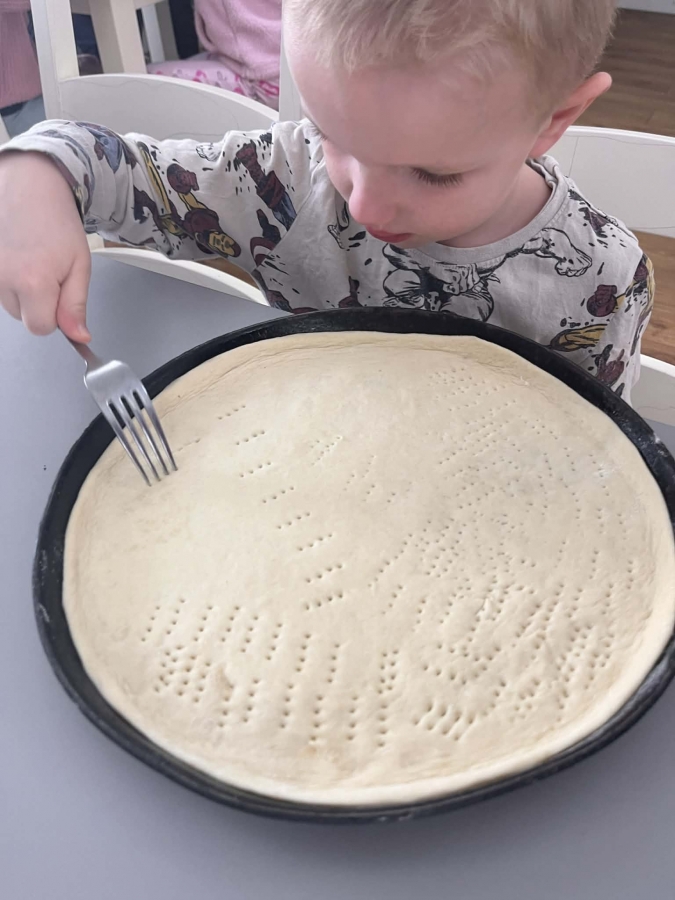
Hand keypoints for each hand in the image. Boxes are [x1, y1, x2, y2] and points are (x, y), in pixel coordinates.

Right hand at [0, 151, 91, 340]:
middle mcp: (3, 278)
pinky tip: (18, 259)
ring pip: (9, 304)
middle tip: (48, 272)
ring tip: (32, 261)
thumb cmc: (57, 222)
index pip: (41, 328)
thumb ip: (75, 306)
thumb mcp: (79, 266)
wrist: (30, 187)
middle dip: (39, 304)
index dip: (55, 317)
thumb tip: (79, 337)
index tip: (60, 295)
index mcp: (33, 282)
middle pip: (23, 318)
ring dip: (22, 292)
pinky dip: (9, 281)